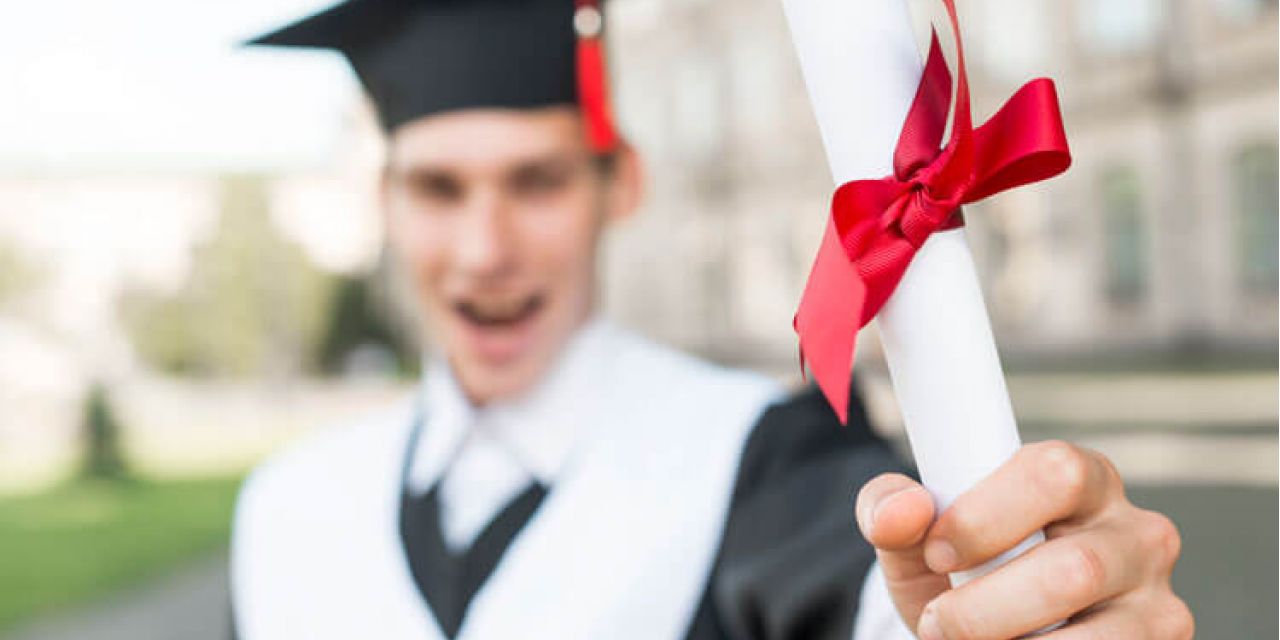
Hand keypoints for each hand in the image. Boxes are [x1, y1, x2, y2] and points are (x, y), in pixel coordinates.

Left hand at [855, 440, 1191, 638]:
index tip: (935, 552)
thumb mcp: (917, 538)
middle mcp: (1137, 532)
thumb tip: (903, 510)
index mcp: (1082, 477)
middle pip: (1073, 569)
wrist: (987, 627)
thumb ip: (891, 511)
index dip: (987, 516)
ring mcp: (1157, 600)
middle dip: (986, 608)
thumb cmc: (959, 567)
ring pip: (1095, 638)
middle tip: (939, 622)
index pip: (1054, 473)